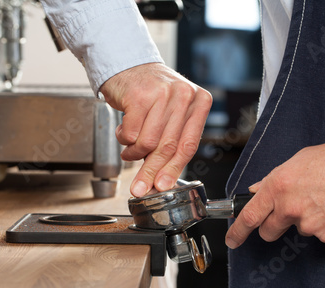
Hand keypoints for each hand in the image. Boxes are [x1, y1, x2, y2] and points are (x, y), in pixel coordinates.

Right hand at [100, 63, 211, 196]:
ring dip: (134, 153)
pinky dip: (124, 139)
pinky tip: (125, 132)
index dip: (173, 169)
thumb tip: (161, 179)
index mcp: (199, 101)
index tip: (162, 185)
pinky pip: (131, 133)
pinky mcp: (139, 95)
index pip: (188, 145)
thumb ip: (172, 142)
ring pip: (148, 142)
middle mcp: (184, 96)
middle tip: (140, 186)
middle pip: (168, 146)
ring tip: (130, 150)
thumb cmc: (152, 92)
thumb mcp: (173, 113)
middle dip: (152, 171)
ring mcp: (163, 94)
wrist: (129, 64)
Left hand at [225, 138, 324, 247]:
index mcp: (279, 186)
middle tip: (289, 213)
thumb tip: (259, 190)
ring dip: (305, 220)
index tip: (233, 239)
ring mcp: (310, 225)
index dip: (237, 231)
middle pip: (269, 231)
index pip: (249, 216)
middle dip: (273, 226)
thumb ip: (275, 178)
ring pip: (299, 230)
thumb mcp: (301, 159)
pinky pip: (320, 234)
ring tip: (324, 199)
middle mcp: (291, 208)